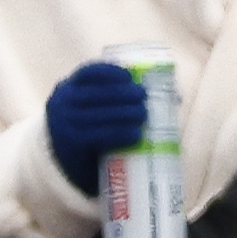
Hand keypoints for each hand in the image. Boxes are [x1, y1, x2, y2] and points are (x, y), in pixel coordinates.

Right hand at [43, 56, 148, 186]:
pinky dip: (119, 134)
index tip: (129, 76)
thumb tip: (174, 95)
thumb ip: (123, 99)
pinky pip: (98, 136)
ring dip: (124, 114)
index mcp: (69, 88)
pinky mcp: (70, 145)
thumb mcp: (99, 110)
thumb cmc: (92, 131)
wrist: (69, 166)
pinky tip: (135, 134)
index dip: (109, 71)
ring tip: (144, 114)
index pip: (87, 73)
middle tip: (143, 96)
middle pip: (96, 93)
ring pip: (98, 115)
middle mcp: (62, 103)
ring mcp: (63, 124)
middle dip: (122, 93)